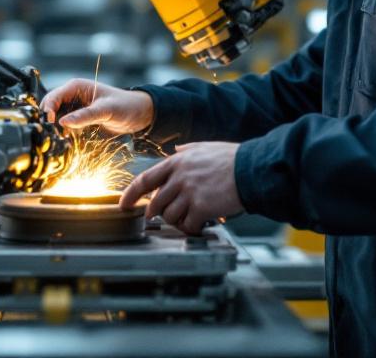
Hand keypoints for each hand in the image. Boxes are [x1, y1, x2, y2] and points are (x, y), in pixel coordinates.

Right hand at [40, 79, 153, 135]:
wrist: (139, 114)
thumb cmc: (125, 105)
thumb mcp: (105, 110)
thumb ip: (85, 116)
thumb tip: (63, 123)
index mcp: (76, 87)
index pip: (53, 97)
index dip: (47, 110)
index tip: (49, 125)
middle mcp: (72, 96)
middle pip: (50, 108)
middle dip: (49, 120)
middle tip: (53, 135)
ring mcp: (75, 108)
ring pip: (56, 118)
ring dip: (56, 128)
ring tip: (60, 139)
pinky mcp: (79, 119)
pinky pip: (65, 126)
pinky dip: (64, 133)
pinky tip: (69, 140)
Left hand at [119, 142, 243, 234]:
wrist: (251, 170)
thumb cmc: (232, 159)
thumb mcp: (205, 147)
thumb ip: (187, 150)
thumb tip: (177, 149)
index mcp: (176, 161)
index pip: (144, 179)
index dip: (130, 195)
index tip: (124, 205)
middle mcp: (179, 177)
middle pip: (155, 203)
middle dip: (158, 214)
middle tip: (166, 217)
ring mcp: (189, 192)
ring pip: (170, 216)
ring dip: (179, 221)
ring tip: (192, 217)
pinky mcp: (201, 207)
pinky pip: (188, 225)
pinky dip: (193, 228)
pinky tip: (201, 224)